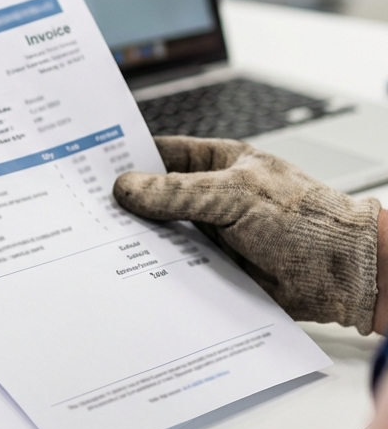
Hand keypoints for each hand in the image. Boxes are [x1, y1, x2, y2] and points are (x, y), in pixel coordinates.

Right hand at [113, 136, 382, 333]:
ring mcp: (208, 232)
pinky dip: (152, 269)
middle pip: (153, 196)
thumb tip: (127, 188)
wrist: (342, 275)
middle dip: (124, 204)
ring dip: (136, 239)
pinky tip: (128, 270)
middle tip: (86, 210)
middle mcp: (208, 197)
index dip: (127, 157)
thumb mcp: (234, 196)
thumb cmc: (305, 221)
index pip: (161, 154)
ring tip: (97, 242)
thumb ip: (177, 193)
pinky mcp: (209, 267)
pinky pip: (171, 265)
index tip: (91, 166)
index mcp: (217, 163)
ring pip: (159, 233)